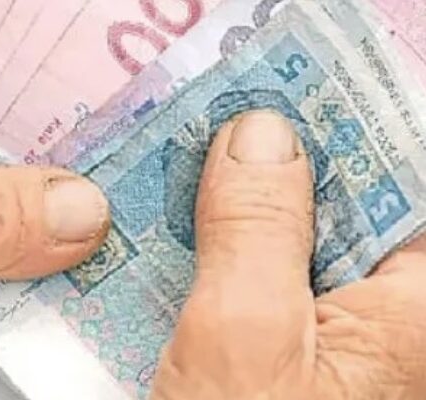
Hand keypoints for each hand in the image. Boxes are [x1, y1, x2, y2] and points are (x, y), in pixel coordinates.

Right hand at [151, 111, 425, 398]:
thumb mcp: (243, 333)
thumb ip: (257, 226)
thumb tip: (259, 131)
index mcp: (406, 312)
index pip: (392, 184)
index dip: (334, 129)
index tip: (270, 87)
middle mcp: (371, 320)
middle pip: (329, 210)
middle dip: (264, 164)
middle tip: (198, 122)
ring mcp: (317, 342)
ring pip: (276, 245)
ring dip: (223, 210)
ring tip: (166, 170)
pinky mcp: (268, 357)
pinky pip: (242, 284)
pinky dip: (205, 257)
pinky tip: (159, 239)